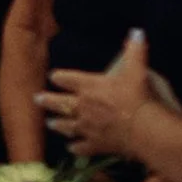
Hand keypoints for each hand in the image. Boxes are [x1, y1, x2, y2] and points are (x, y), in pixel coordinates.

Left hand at [43, 30, 149, 156]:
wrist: (144, 129)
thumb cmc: (138, 97)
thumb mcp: (137, 70)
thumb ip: (135, 51)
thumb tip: (137, 32)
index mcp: (90, 86)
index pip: (68, 79)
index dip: (60, 77)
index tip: (53, 76)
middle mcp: (83, 106)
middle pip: (60, 103)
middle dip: (47, 100)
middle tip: (36, 99)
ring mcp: (88, 127)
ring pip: (67, 125)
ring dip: (58, 124)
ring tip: (49, 123)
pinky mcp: (96, 145)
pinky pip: (82, 147)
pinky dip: (76, 148)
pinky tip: (71, 148)